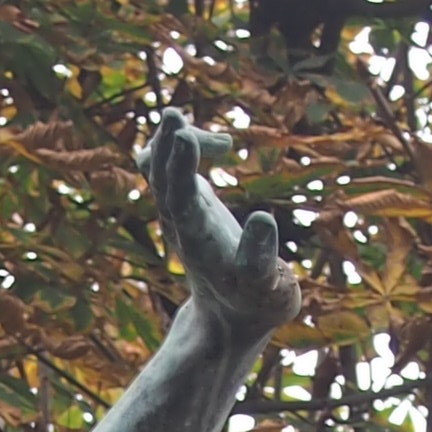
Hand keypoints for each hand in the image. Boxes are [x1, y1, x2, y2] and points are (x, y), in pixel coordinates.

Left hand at [145, 109, 303, 340]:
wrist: (231, 317)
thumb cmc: (258, 303)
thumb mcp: (272, 290)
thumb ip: (263, 259)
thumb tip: (262, 219)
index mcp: (199, 242)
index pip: (181, 199)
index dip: (181, 167)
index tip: (183, 135)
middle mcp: (181, 222)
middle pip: (160, 178)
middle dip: (166, 145)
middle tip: (174, 114)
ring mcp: (179, 211)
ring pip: (159, 169)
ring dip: (171, 140)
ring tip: (191, 124)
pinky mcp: (186, 202)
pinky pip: (169, 167)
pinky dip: (186, 147)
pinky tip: (222, 147)